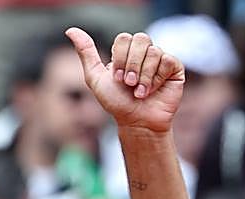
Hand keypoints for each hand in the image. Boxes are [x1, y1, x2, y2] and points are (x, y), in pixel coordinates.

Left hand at [66, 28, 183, 133]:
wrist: (137, 122)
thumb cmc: (117, 103)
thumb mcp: (96, 78)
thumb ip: (86, 53)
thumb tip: (70, 30)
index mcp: (126, 52)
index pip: (124, 38)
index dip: (120, 58)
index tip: (117, 79)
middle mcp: (144, 53)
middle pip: (140, 39)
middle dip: (131, 65)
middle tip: (128, 84)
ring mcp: (160, 59)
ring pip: (154, 51)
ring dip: (143, 76)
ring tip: (140, 92)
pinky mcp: (174, 68)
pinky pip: (167, 61)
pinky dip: (157, 78)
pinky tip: (153, 90)